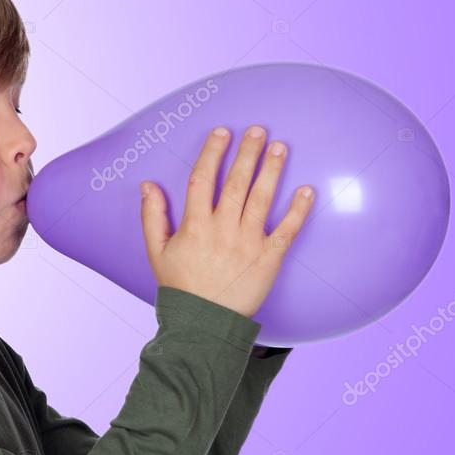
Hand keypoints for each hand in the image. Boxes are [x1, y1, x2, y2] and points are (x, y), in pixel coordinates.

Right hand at [140, 125, 314, 318]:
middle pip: (236, 182)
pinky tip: (306, 190)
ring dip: (271, 171)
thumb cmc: (180, 287)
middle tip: (258, 129)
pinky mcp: (268, 259)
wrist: (203, 325)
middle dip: (247, 153)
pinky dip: (298, 210)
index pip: (203, 179)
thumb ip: (152, 216)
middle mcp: (223, 229)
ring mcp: (248, 243)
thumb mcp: (156, 252)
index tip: (222, 132)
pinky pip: (287, 230)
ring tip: (280, 147)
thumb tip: (148, 185)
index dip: (212, 153)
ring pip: (261, 199)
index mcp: (195, 226)